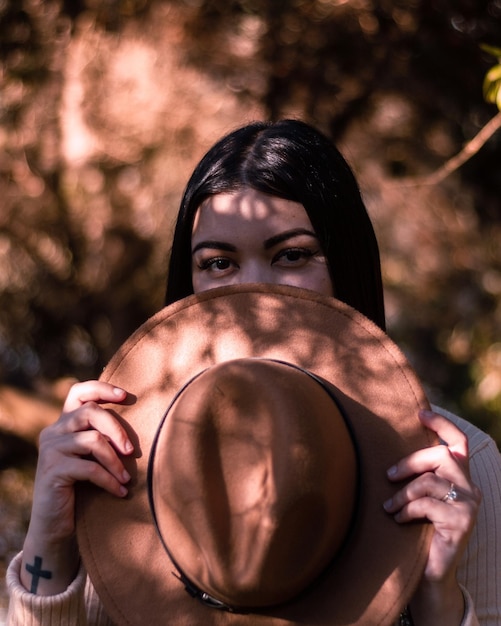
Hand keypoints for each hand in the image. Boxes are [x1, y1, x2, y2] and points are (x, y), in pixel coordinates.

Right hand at [21, 381, 133, 594]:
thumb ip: (101, 436)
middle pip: (90, 412)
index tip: (126, 396)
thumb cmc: (81, 487)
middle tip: (133, 451)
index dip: (102, 389)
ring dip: (116, 461)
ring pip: (92, 440)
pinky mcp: (52, 470)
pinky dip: (109, 480)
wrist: (55, 525)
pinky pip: (90, 468)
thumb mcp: (91, 457)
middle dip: (117, 429)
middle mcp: (52, 431)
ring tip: (127, 478)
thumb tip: (141, 418)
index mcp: (63, 423)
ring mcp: (50, 450)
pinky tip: (120, 492)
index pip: (78, 392)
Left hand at [384, 409, 480, 624]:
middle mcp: (471, 489)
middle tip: (388, 475)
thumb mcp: (418, 497)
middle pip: (442, 456)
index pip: (458, 442)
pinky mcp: (462, 523)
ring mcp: (469, 506)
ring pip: (431, 482)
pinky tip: (398, 520)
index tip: (419, 413)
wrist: (428, 575)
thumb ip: (417, 476)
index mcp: (460, 478)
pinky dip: (407, 510)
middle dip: (411, 462)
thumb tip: (388, 450)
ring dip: (403, 493)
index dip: (441, 425)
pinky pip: (428, 505)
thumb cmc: (418, 531)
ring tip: (388, 506)